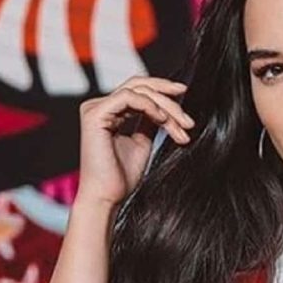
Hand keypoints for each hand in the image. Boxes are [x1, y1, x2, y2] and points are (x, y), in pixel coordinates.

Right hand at [74, 76, 194, 208]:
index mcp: (110, 112)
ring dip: (166, 107)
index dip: (164, 93)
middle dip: (169, 97)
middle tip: (188, 118)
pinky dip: (150, 106)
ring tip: (181, 126)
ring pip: (139, 91)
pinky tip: (163, 120)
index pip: (140, 91)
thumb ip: (150, 121)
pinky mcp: (95, 114)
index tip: (186, 100)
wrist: (108, 196)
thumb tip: (166, 107)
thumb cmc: (122, 176)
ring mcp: (95, 109)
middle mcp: (100, 106)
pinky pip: (128, 97)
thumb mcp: (143, 142)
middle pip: (141, 86)